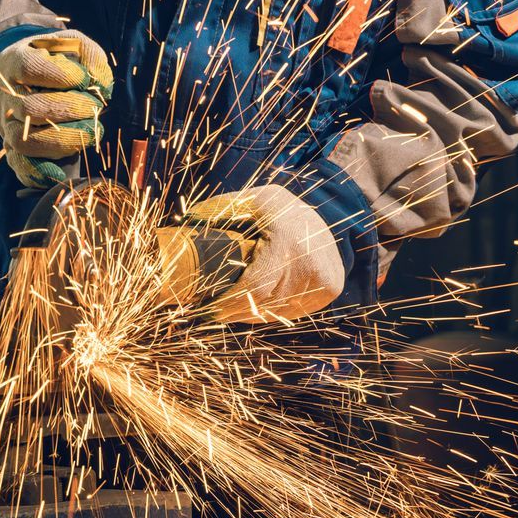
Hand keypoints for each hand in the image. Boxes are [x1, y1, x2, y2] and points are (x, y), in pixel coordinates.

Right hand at [0, 30, 112, 187]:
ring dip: (62, 141)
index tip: (85, 79)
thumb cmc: (53, 58)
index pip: (29, 68)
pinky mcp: (12, 146)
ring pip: (24, 141)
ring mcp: (7, 123)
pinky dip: (38, 173)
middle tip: (94, 107)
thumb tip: (102, 84)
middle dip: (69, 110)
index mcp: (15, 61)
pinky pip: (19, 165)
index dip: (61, 75)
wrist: (24, 74)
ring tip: (91, 133)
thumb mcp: (70, 44)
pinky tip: (61, 172)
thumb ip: (89, 55)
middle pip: (29, 109)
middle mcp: (6, 94)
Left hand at [170, 185, 343, 322]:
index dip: (229, 303)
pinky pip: (293, 311)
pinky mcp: (331, 289)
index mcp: (288, 240)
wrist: (316, 216)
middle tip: (213, 310)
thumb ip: (218, 210)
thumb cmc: (275, 209)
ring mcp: (325, 277)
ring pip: (278, 311)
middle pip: (265, 303)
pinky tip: (256, 307)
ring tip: (230, 309)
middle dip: (235, 311)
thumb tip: (186, 222)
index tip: (208, 309)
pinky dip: (272, 312)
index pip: (255, 287)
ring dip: (251, 314)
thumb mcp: (249, 202)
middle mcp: (311, 261)